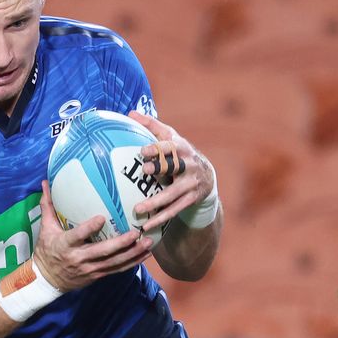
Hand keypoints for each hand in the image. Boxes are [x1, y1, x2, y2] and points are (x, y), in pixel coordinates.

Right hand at [32, 180, 152, 290]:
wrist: (47, 280)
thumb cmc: (47, 250)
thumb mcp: (45, 229)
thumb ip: (48, 206)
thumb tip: (45, 182)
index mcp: (65, 245)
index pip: (77, 236)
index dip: (89, 228)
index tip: (102, 218)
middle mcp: (79, 258)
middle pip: (103, 252)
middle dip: (121, 243)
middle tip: (136, 233)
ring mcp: (90, 268)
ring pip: (114, 262)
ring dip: (133, 253)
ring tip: (148, 243)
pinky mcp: (98, 275)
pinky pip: (117, 269)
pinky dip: (133, 262)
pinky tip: (146, 254)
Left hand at [127, 111, 214, 230]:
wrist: (206, 175)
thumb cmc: (179, 153)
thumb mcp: (170, 137)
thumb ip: (152, 125)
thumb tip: (130, 112)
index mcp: (181, 147)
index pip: (169, 147)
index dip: (158, 148)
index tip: (143, 150)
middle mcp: (188, 165)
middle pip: (173, 167)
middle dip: (160, 168)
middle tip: (145, 171)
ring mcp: (191, 183)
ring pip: (172, 194)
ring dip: (155, 202)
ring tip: (137, 209)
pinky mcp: (191, 199)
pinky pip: (174, 209)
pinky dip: (161, 217)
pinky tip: (146, 224)